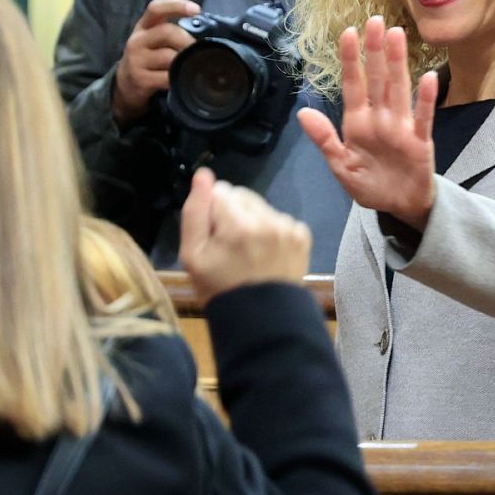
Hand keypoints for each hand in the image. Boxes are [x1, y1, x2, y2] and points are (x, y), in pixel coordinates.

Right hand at [111, 0, 200, 125]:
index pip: (156, 8)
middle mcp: (137, 40)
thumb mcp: (152, 39)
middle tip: (199, 50)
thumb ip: (172, 32)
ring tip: (191, 65)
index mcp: (144, 26)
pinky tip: (182, 79)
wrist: (125, 83)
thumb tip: (203, 35)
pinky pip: (167, 77)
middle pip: (167, 32)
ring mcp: (136, 60)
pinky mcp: (140, 79)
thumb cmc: (147, 57)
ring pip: (169, 56)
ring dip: (185, 61)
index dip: (176, 5)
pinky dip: (179, 78)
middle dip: (188, 40)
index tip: (196, 9)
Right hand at [179, 168, 309, 304]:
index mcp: (238, 225)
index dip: (212, 212)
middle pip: (241, 195)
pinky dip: (271, 231)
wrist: (262, 320)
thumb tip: (203, 175)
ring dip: (252, 221)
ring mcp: (288, 227)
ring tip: (248, 252)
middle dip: (232, 213)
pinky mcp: (301, 235)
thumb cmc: (220, 288)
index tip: (214, 237)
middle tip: (229, 246)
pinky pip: (279, 219)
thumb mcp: (192, 255)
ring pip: (260, 206)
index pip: (219, 191)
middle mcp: (267, 220)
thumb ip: (195, 212)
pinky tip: (266, 254)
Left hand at [297, 16, 436, 227]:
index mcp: (357, 122)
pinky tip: (429, 77)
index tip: (347, 33)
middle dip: (374, 51)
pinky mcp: (420, 141)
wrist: (398, 207)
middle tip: (374, 20)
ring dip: (397, 63)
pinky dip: (425, 99)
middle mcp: (380, 118)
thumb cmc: (370, 184)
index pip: (352, 85)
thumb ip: (324, 139)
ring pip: (398, 89)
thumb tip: (302, 112)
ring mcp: (401, 127)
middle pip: (376, 79)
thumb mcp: (341, 166)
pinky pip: (423, 117)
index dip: (349, 60)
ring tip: (397, 36)